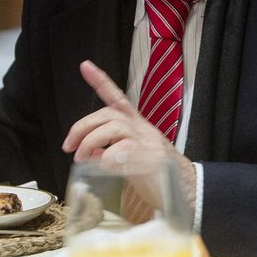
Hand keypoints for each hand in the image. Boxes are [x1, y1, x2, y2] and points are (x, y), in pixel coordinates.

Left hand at [62, 60, 196, 216]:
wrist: (188, 191)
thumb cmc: (157, 175)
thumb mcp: (132, 157)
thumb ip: (111, 150)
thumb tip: (89, 152)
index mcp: (138, 126)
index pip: (119, 98)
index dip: (101, 81)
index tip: (85, 66)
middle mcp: (143, 130)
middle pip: (109, 114)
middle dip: (82, 127)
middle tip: (69, 146)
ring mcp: (149, 143)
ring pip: (114, 128)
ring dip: (91, 142)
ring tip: (82, 159)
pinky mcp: (152, 160)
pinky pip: (123, 151)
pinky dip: (107, 159)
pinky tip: (104, 167)